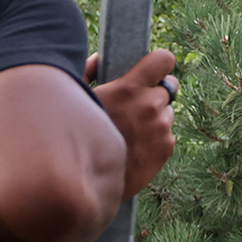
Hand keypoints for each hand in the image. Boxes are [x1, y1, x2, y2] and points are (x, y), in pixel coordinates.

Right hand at [87, 49, 177, 202]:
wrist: (86, 183)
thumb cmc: (75, 137)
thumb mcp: (74, 100)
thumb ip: (87, 72)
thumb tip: (100, 58)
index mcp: (129, 88)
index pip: (163, 59)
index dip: (158, 64)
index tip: (151, 72)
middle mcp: (150, 105)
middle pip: (167, 88)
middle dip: (153, 95)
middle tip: (134, 109)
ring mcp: (161, 127)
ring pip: (166, 113)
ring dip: (153, 118)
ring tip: (130, 133)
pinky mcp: (166, 147)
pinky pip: (166, 135)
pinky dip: (154, 139)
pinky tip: (134, 149)